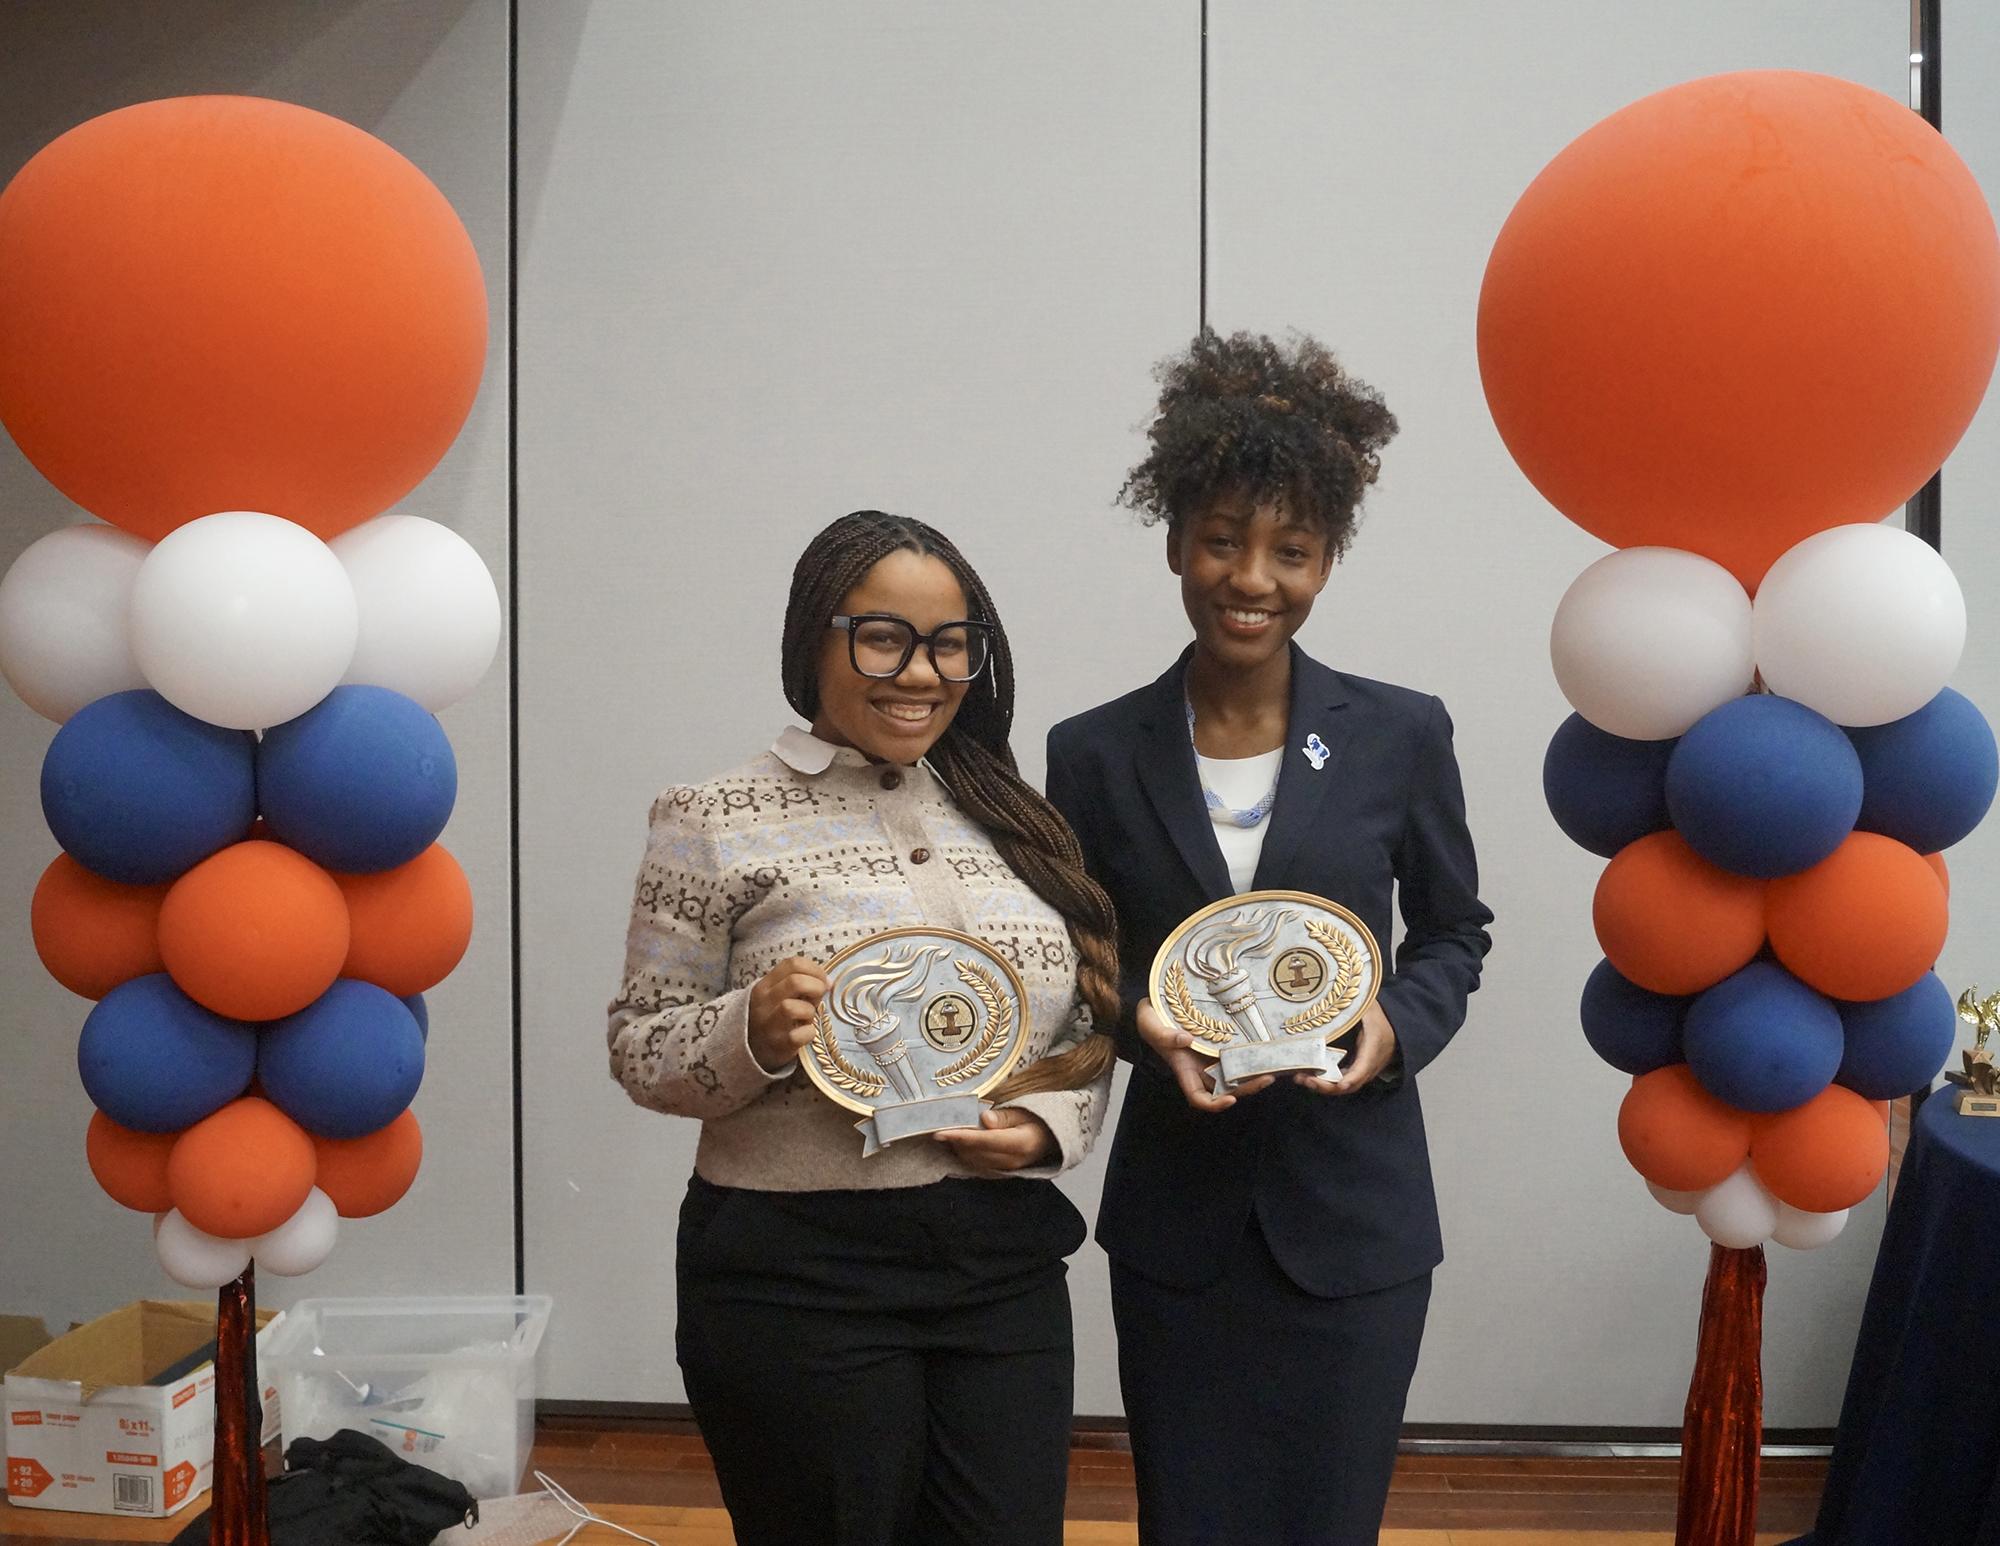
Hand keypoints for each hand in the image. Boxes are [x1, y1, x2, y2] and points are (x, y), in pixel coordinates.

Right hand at [747, 955, 827, 1073]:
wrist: (749, 1049)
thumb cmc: (771, 1016)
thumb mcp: (775, 995)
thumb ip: (795, 983)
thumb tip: (826, 980)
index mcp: (765, 985)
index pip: (793, 963)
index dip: (816, 970)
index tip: (824, 981)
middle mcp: (765, 1002)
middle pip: (795, 981)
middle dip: (816, 987)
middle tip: (818, 998)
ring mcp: (769, 1024)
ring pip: (792, 1007)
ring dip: (809, 1010)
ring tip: (808, 1017)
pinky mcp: (778, 1045)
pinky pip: (799, 1035)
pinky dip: (809, 1033)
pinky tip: (807, 1033)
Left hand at [933, 1106, 1053, 1171]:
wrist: (1053, 1139)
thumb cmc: (1037, 1120)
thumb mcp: (1024, 1112)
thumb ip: (1004, 1117)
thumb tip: (984, 1119)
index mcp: (1021, 1143)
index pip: (984, 1141)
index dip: (961, 1136)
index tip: (940, 1132)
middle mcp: (1012, 1160)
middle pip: (975, 1153)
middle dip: (955, 1141)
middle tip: (942, 1124)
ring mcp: (1006, 1169)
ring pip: (973, 1161)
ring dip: (958, 1148)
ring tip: (949, 1132)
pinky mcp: (1000, 1172)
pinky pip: (977, 1165)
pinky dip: (965, 1154)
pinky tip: (959, 1142)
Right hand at [1136, 997, 1272, 1111]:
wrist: (1160, 1001)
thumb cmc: (1151, 1018)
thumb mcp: (1149, 1024)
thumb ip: (1163, 1034)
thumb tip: (1186, 1040)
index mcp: (1184, 1069)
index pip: (1198, 1097)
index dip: (1214, 1104)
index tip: (1230, 1100)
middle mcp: (1201, 1066)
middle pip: (1225, 1088)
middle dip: (1246, 1088)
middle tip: (1267, 1078)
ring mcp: (1213, 1054)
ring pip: (1235, 1073)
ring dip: (1253, 1073)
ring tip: (1273, 1066)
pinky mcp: (1222, 1041)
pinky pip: (1238, 1052)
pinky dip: (1251, 1054)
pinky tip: (1264, 1048)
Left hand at [1295, 1000, 1397, 1095]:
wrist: (1394, 1025)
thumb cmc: (1377, 1013)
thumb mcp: (1366, 1005)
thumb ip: (1350, 1005)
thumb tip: (1327, 999)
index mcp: (1375, 1044)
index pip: (1365, 1065)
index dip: (1353, 1077)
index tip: (1341, 1085)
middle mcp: (1371, 1062)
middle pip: (1351, 1083)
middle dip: (1327, 1086)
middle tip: (1304, 1079)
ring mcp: (1365, 1069)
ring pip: (1345, 1085)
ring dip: (1323, 1086)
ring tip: (1300, 1078)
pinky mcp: (1357, 1070)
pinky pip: (1342, 1081)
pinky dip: (1326, 1082)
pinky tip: (1308, 1076)